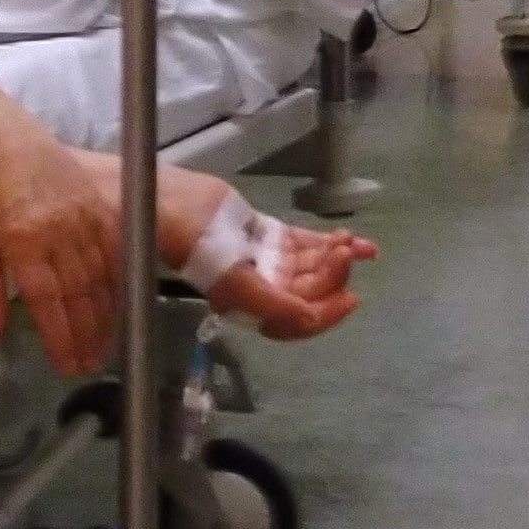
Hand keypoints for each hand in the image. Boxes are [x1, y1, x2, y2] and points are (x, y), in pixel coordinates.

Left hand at [0, 91, 118, 373]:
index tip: (68, 364)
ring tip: (106, 342)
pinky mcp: (95, 201)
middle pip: (79, 293)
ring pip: (101, 274)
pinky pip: (113, 246)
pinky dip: (117, 277)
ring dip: (105, 312)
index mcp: (22, 240)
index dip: (60, 337)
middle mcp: (57, 229)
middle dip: (87, 333)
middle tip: (92, 364)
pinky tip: (118, 301)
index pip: (47, 301)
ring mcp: (81, 213)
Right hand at [207, 224, 376, 339]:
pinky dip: (329, 242)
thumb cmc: (198, 249)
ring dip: (335, 257)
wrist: (175, 208)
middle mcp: (263, 287)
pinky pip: (306, 243)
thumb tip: (309, 319)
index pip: (298, 320)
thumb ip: (272, 303)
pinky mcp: (269, 233)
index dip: (326, 314)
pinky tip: (353, 238)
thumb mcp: (232, 282)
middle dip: (332, 277)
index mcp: (253, 307)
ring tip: (352, 243)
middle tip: (345, 256)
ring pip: (311, 265)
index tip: (351, 298)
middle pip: (309, 290)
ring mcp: (268, 258)